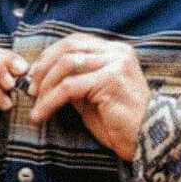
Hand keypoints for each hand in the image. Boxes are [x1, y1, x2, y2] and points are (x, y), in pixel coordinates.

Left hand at [29, 34, 149, 160]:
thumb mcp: (92, 96)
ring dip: (45, 86)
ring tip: (37, 105)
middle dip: (44, 68)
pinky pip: (70, 87)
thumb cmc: (120, 122)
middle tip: (31, 90)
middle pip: (69, 47)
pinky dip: (50, 101)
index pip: (75, 41)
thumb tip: (44, 78)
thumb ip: (75, 81)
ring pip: (67, 65)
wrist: (148, 140)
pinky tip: (42, 114)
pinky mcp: (110, 80)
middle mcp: (117, 52)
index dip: (50, 55)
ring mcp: (115, 64)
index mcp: (115, 51)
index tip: (34, 75)